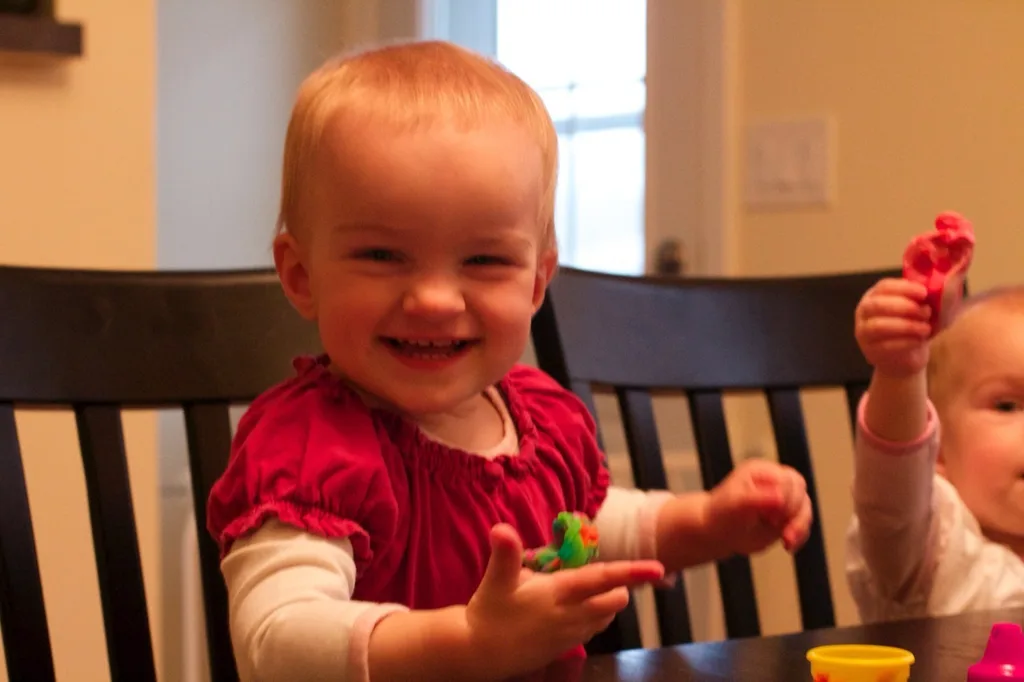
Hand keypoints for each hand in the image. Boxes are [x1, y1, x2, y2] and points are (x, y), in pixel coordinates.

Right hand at [465, 524, 663, 677]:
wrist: (479, 652)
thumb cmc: (489, 612)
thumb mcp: (495, 580)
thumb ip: (504, 553)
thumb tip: (500, 528)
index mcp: (559, 594)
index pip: (602, 580)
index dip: (631, 572)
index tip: (657, 567)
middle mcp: (571, 616)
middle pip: (614, 601)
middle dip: (620, 588)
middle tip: (614, 575)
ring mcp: (570, 634)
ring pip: (606, 617)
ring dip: (609, 603)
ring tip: (599, 589)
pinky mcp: (564, 647)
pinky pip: (592, 630)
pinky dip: (597, 617)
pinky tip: (584, 609)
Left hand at [705, 459, 811, 554]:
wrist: (717, 533)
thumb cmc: (721, 515)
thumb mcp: (735, 505)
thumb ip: (757, 499)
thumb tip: (780, 497)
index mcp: (761, 472)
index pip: (787, 479)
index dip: (785, 499)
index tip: (771, 516)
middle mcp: (774, 482)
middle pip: (800, 491)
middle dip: (794, 512)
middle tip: (776, 526)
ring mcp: (782, 499)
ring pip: (805, 507)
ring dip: (800, 526)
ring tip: (787, 541)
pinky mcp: (786, 516)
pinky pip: (803, 523)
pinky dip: (800, 535)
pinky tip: (788, 545)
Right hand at [855, 278, 930, 377]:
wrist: (904, 357)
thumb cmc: (911, 327)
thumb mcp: (918, 309)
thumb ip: (925, 297)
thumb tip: (943, 284)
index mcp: (875, 295)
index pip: (884, 286)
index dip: (904, 288)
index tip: (924, 292)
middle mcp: (864, 312)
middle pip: (877, 305)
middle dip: (904, 306)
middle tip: (926, 312)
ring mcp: (864, 332)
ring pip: (879, 326)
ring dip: (906, 326)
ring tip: (926, 329)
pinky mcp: (871, 351)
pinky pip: (886, 345)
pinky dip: (906, 342)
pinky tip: (920, 341)